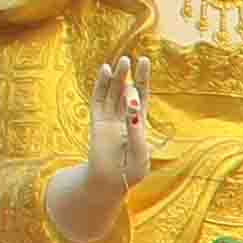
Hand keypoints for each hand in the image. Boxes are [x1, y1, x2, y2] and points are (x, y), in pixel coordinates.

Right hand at [80, 56, 152, 207]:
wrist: (110, 183)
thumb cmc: (131, 170)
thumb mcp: (141, 151)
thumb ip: (138, 129)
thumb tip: (132, 103)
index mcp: (139, 123)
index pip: (142, 97)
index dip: (143, 80)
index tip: (145, 61)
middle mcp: (123, 118)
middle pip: (126, 91)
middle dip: (129, 76)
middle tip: (132, 59)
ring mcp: (109, 119)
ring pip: (112, 93)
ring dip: (116, 78)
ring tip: (121, 62)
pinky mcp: (97, 123)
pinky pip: (98, 100)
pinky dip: (100, 85)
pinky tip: (104, 71)